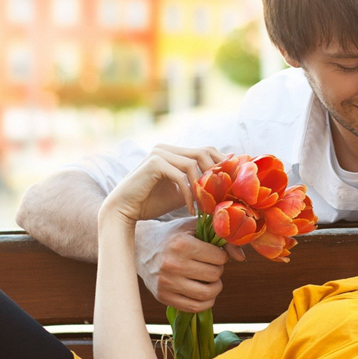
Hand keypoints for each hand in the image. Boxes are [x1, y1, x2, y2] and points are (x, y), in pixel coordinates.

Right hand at [101, 145, 226, 224]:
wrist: (124, 210)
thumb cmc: (151, 203)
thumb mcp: (182, 192)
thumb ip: (198, 186)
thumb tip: (223, 187)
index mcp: (173, 151)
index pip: (207, 150)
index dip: (223, 165)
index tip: (233, 185)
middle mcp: (166, 148)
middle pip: (204, 151)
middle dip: (218, 173)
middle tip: (224, 196)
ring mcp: (159, 153)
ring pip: (194, 163)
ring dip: (204, 187)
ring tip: (207, 207)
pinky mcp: (154, 163)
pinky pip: (181, 176)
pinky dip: (190, 194)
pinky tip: (192, 210)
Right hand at [135, 218, 244, 311]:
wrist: (142, 248)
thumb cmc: (174, 236)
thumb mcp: (195, 228)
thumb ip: (222, 239)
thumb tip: (242, 258)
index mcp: (181, 244)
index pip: (219, 258)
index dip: (221, 255)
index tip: (211, 252)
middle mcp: (172, 265)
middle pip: (214, 276)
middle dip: (217, 270)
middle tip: (209, 265)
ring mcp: (167, 283)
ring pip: (207, 294)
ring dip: (215, 288)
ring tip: (210, 280)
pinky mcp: (163, 297)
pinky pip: (195, 307)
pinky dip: (206, 302)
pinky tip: (204, 292)